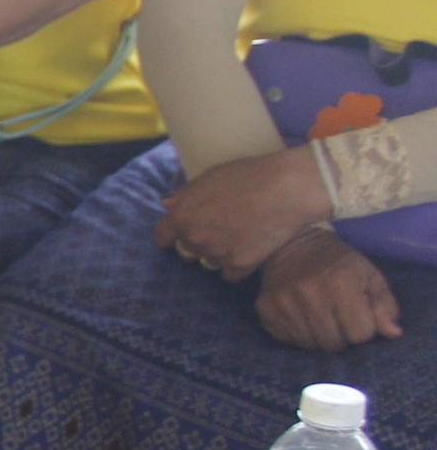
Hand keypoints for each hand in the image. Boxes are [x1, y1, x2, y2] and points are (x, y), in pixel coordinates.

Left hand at [159, 146, 330, 279]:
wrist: (287, 190)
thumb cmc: (249, 176)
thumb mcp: (210, 176)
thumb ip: (186, 195)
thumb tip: (167, 204)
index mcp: (182, 216)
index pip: (162, 236)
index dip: (171, 234)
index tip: (179, 233)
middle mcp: (195, 238)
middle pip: (187, 249)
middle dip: (198, 241)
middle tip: (221, 228)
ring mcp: (216, 254)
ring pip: (209, 261)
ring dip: (219, 253)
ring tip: (240, 235)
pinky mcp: (240, 266)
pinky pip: (229, 273)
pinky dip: (238, 265)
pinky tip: (250, 249)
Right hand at [256, 229, 401, 350]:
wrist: (292, 244)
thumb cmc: (339, 262)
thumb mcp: (370, 276)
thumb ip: (385, 306)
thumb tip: (392, 333)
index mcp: (340, 284)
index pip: (361, 334)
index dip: (364, 329)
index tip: (358, 315)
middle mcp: (309, 294)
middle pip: (334, 344)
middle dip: (342, 337)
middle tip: (339, 319)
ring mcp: (283, 303)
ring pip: (310, 345)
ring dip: (320, 337)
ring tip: (321, 318)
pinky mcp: (265, 308)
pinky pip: (288, 340)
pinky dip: (298, 334)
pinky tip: (301, 317)